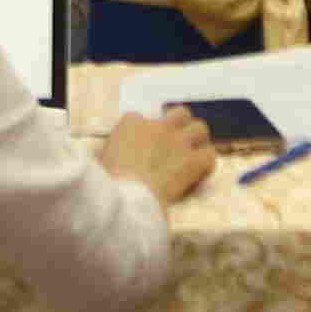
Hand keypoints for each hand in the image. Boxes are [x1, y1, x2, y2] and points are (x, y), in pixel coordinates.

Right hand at [97, 106, 220, 198]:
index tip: (143, 146)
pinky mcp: (193, 160)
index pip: (139, 118)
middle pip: (180, 113)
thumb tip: (112, 157)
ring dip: (197, 140)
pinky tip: (198, 174)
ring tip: (192, 155)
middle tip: (176, 143)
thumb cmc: (107, 181)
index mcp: (130, 124)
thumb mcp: (100, 159)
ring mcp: (178, 141)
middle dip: (180, 126)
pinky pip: (209, 154)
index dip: (144, 133)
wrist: (127, 197)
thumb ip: (109, 151)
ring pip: (200, 128)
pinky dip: (206, 163)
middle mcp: (158, 126)